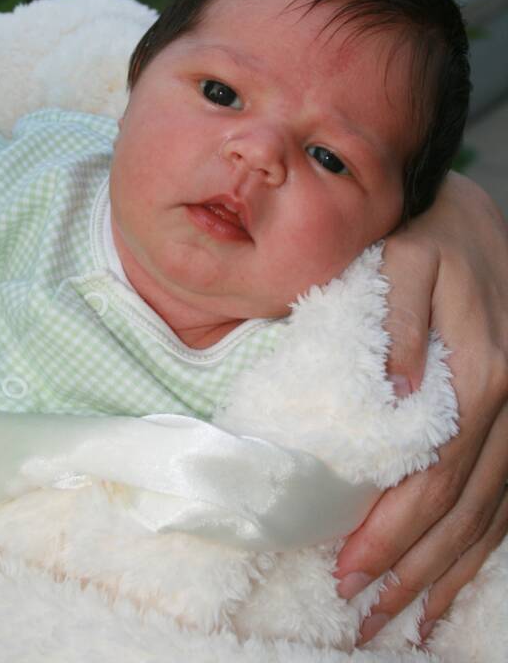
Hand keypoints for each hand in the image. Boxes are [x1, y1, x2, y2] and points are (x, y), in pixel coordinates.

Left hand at [334, 173, 507, 643]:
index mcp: (479, 373)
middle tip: (368, 616)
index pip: (433, 474)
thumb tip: (397, 396)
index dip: (394, 529)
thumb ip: (404, 325)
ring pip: (492, 516)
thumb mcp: (407, 262)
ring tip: (410, 621)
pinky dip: (482, 547)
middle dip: (415, 570)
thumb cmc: (431, 240)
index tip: (351, 569)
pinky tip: (456, 578)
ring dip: (450, 573)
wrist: (477, 220)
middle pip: (464, 510)